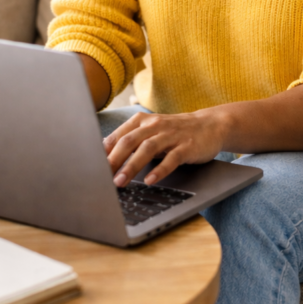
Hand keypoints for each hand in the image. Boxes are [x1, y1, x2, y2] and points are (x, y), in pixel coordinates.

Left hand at [104, 110, 227, 186]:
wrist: (210, 125)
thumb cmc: (175, 132)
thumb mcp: (151, 132)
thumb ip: (131, 140)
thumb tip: (104, 156)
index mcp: (143, 121)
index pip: (119, 136)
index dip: (104, 152)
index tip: (92, 167)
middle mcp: (155, 125)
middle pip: (129, 141)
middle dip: (114, 160)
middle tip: (102, 176)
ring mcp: (171, 135)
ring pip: (147, 149)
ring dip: (132, 166)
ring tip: (120, 182)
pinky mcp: (187, 146)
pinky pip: (171, 158)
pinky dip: (160, 170)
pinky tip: (150, 180)